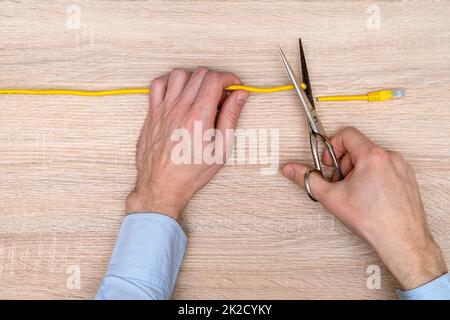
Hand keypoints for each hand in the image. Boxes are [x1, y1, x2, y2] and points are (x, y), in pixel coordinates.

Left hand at [126, 68, 248, 219]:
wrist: (162, 186)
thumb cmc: (191, 172)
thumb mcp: (221, 149)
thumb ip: (231, 118)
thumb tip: (239, 95)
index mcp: (199, 117)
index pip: (215, 79)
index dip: (230, 79)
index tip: (235, 87)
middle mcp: (180, 108)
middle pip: (200, 73)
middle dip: (216, 79)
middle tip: (221, 96)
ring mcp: (163, 109)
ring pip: (179, 74)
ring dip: (194, 78)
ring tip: (200, 94)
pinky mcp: (152, 113)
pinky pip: (158, 84)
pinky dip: (170, 82)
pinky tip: (179, 94)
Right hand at [282, 127, 446, 289]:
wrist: (401, 240)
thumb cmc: (372, 220)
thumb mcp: (332, 197)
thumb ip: (308, 179)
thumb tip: (291, 170)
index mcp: (372, 156)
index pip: (347, 134)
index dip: (332, 147)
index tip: (329, 164)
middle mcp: (390, 157)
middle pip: (358, 148)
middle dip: (344, 164)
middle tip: (340, 184)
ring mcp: (401, 167)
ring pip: (371, 159)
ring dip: (358, 171)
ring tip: (355, 193)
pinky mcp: (407, 178)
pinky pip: (385, 168)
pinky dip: (373, 177)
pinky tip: (369, 197)